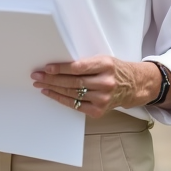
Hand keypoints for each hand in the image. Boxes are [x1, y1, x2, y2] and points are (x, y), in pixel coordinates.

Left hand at [32, 55, 161, 116]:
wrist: (133, 85)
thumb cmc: (114, 70)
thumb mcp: (104, 60)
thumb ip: (86, 63)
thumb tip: (59, 65)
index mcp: (106, 65)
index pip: (79, 67)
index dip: (61, 68)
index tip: (47, 68)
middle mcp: (105, 82)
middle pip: (73, 82)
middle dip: (52, 79)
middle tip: (37, 76)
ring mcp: (103, 98)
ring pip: (72, 94)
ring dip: (53, 89)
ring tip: (40, 84)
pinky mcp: (99, 110)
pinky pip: (75, 105)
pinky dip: (61, 99)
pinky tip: (51, 94)